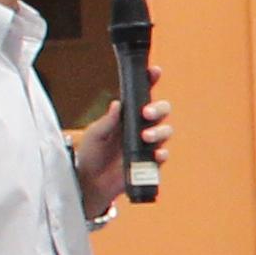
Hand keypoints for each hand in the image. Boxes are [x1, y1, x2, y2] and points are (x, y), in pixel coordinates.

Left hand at [70, 71, 166, 215]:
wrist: (90, 183)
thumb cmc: (90, 154)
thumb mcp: (94, 135)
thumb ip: (107, 121)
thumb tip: (117, 104)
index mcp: (128, 115)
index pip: (142, 94)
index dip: (150, 81)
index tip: (154, 71)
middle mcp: (141, 126)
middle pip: (161, 111)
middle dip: (159, 108)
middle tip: (147, 113)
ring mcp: (147, 144)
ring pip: (165, 131)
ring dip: (159, 131)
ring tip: (146, 136)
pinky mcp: (149, 163)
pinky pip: (162, 156)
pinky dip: (161, 153)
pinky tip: (155, 154)